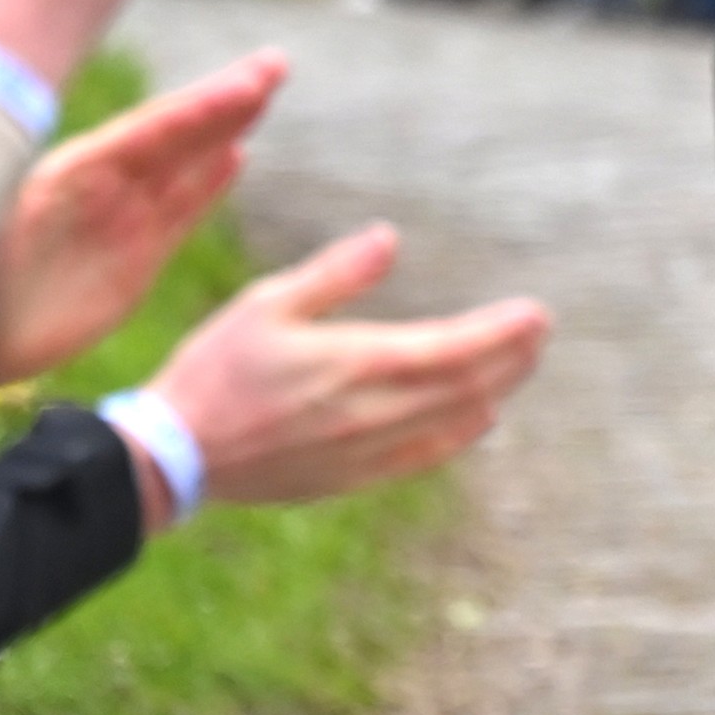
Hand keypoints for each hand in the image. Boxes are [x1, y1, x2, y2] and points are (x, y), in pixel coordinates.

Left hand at [0, 52, 283, 390]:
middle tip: (275, 64)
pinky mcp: (131, 261)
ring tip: (264, 93)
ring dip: (223, 130)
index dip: (198, 110)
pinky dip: (207, 184)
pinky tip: (236, 157)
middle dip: (223, 101)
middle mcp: (99, 190)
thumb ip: (11, 193)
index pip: (147, 133)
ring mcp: (117, 222)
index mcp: (68, 178)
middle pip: (173, 137)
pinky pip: (179, 213)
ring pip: (182, 167)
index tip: (246, 85)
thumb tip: (21, 158)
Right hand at [141, 223, 551, 511]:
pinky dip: (462, 433)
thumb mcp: (267, 303)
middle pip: (470, 386)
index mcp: (357, 362)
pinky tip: (481, 416)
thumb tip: (390, 237)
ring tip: (520, 365)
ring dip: (496, 391)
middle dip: (513, 358)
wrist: (175, 455)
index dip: (504, 332)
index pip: (456, 347)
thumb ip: (336, 273)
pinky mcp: (355, 477)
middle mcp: (375, 411)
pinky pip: (427, 455)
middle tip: (540, 334)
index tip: (538, 314)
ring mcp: (369, 450)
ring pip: (456, 422)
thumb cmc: (215, 369)